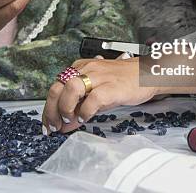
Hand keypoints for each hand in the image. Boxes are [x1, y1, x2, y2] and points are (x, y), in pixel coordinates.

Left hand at [42, 57, 156, 133]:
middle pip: (58, 87)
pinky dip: (86, 110)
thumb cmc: (122, 82)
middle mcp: (87, 69)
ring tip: (68, 121)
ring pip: (72, 87)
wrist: (147, 73)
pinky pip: (94, 98)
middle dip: (52, 110)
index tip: (48, 124)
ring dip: (65, 107)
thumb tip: (65, 125)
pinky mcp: (113, 86)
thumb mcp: (97, 95)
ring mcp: (100, 76)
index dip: (48, 108)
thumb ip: (79, 108)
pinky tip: (85, 118)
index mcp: (80, 69)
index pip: (55, 87)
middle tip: (54, 126)